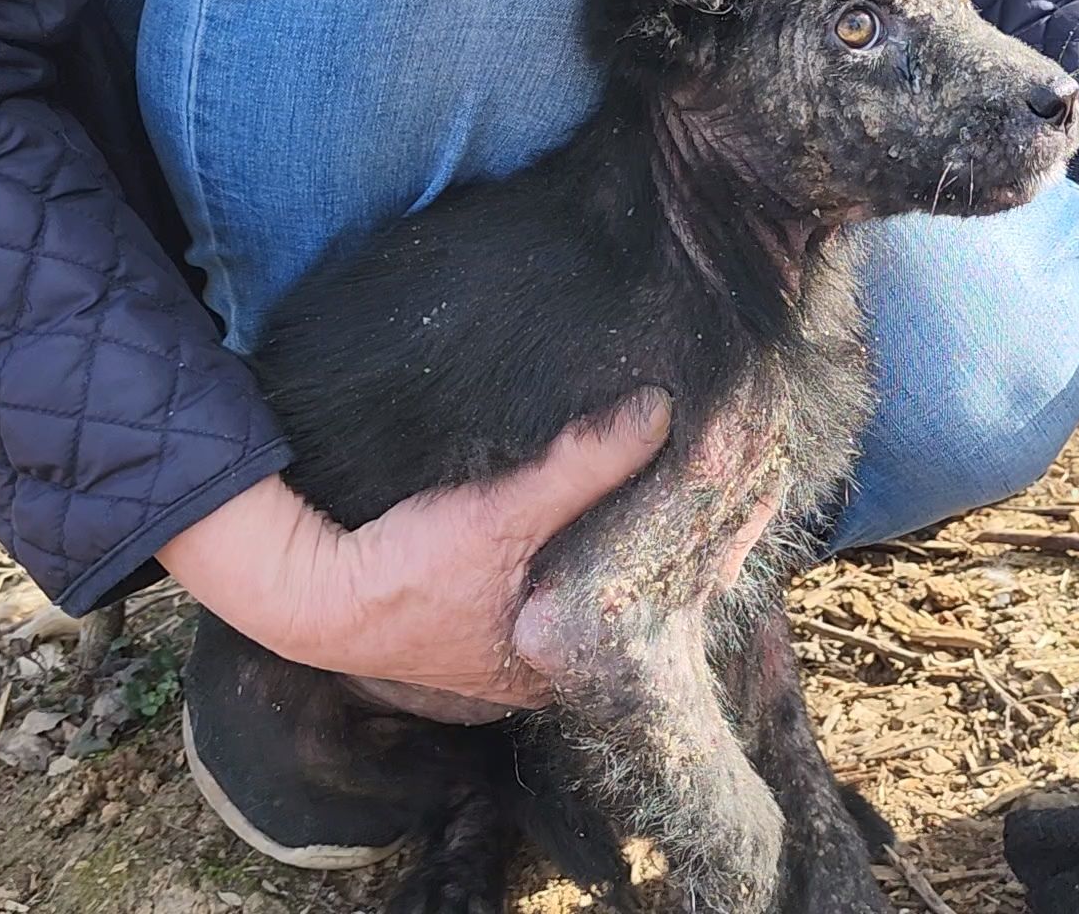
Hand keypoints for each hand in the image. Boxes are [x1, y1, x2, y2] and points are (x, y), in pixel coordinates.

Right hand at [157, 390, 772, 708]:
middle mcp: (566, 665)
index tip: (767, 478)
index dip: (727, 535)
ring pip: (630, 586)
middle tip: (757, 471)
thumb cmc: (403, 573)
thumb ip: (577, 468)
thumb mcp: (498, 516)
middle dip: (706, 534)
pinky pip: (594, 573)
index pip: (683, 594)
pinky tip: (642, 499)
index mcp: (578, 661)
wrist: (311, 598)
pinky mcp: (511, 617)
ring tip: (715, 478)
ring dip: (666, 535)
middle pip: (663, 593)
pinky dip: (624, 538)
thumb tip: (658, 414)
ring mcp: (537, 644)